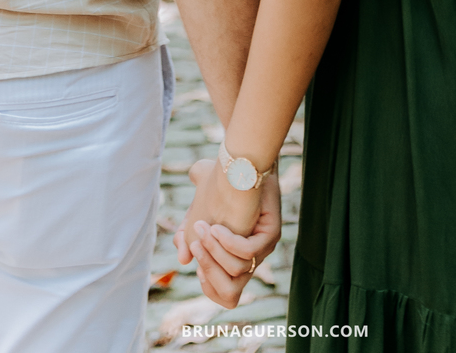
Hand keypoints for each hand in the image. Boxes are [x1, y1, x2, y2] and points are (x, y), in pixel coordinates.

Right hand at [176, 164, 280, 307]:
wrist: (239, 161)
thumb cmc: (217, 186)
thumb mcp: (196, 215)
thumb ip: (187, 238)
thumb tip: (184, 260)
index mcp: (236, 259)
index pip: (226, 295)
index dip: (208, 287)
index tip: (194, 263)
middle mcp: (252, 259)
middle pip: (231, 294)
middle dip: (207, 270)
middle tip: (195, 244)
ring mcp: (264, 247)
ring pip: (237, 272)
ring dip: (213, 252)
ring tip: (202, 229)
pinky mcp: (272, 234)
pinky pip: (247, 252)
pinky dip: (227, 243)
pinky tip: (216, 226)